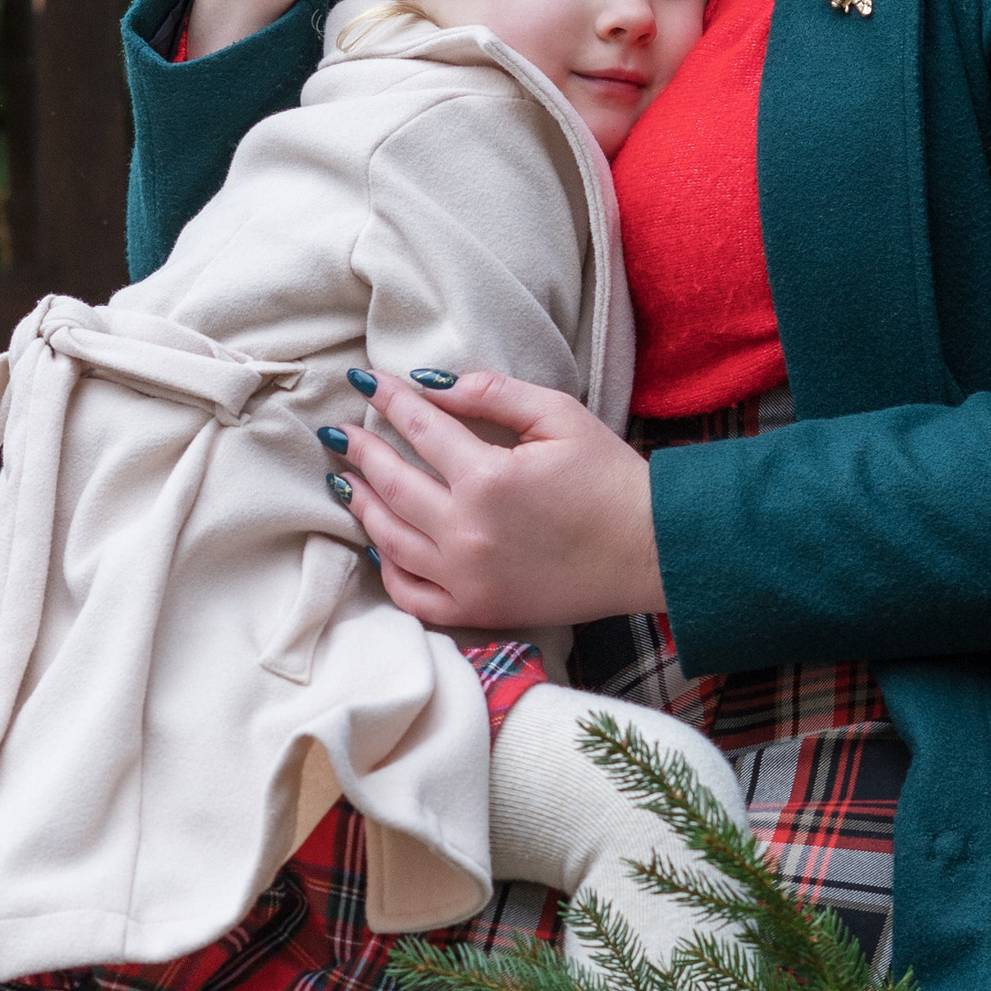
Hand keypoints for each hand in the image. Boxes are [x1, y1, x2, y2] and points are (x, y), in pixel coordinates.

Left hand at [348, 373, 664, 630]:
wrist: (650, 550)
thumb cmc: (611, 479)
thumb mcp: (559, 416)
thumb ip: (491, 394)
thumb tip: (430, 384)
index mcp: (487, 477)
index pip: (419, 427)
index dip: (388, 399)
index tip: (366, 381)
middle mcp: (466, 530)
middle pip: (391, 483)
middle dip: (360, 449)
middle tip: (340, 431)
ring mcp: (466, 577)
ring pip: (389, 539)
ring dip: (361, 505)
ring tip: (346, 481)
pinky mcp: (477, 610)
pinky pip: (412, 595)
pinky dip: (388, 570)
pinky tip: (379, 547)